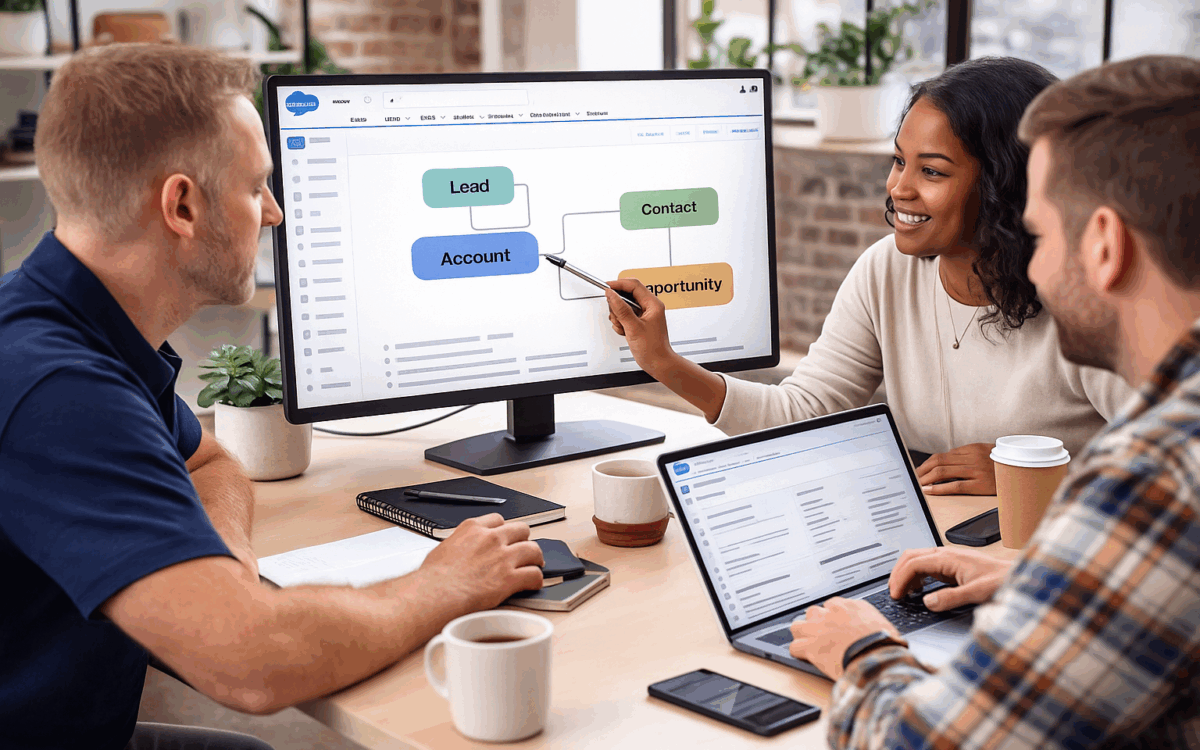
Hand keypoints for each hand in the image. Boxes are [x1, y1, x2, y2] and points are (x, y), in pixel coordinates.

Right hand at [415, 515, 543, 612]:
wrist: (435, 594)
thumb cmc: (433, 578)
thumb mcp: (444, 548)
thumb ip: (460, 545)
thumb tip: (461, 552)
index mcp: (473, 528)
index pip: (498, 520)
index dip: (504, 529)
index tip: (505, 536)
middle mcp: (491, 538)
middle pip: (521, 529)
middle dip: (523, 540)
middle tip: (523, 550)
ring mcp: (503, 557)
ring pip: (533, 550)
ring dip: (535, 558)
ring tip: (535, 564)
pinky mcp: (510, 578)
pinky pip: (534, 575)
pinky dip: (536, 580)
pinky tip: (533, 583)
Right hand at [605, 278, 673, 376]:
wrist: (658, 363)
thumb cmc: (653, 348)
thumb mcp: (634, 327)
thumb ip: (621, 309)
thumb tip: (611, 294)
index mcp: (653, 304)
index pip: (633, 285)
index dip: (618, 284)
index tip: (607, 287)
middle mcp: (649, 307)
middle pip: (626, 295)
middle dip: (617, 305)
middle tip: (617, 316)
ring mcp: (643, 314)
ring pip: (623, 306)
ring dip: (618, 316)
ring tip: (623, 327)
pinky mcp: (638, 322)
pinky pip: (623, 316)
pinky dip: (620, 323)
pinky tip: (624, 331)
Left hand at [788, 598, 899, 679]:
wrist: (877, 656)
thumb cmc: (884, 644)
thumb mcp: (882, 624)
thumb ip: (869, 622)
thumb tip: (871, 628)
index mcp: (849, 606)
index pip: (832, 605)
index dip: (832, 617)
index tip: (835, 624)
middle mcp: (831, 614)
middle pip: (813, 613)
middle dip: (815, 623)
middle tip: (822, 634)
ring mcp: (818, 629)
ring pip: (797, 626)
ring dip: (802, 635)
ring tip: (808, 644)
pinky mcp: (811, 646)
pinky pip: (794, 647)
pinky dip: (799, 653)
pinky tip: (805, 657)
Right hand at [888, 547, 1012, 610]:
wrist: (1018, 576)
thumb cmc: (1002, 580)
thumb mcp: (978, 592)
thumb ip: (951, 598)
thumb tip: (928, 602)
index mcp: (948, 558)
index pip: (914, 563)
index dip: (900, 578)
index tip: (896, 594)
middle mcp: (945, 554)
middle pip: (910, 557)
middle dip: (898, 573)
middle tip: (894, 593)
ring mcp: (947, 559)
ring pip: (917, 560)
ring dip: (906, 574)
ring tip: (903, 592)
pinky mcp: (951, 565)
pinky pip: (926, 566)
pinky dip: (916, 576)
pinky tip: (919, 589)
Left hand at [916, 443, 996, 494]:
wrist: (1025, 472)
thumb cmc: (1003, 465)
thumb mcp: (986, 453)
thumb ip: (966, 456)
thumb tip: (945, 460)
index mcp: (972, 448)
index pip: (942, 455)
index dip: (927, 464)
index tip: (919, 470)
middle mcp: (973, 457)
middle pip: (939, 461)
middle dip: (922, 470)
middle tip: (913, 477)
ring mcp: (976, 470)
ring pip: (943, 472)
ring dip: (926, 478)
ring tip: (918, 484)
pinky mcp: (981, 484)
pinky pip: (955, 485)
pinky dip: (939, 488)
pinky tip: (929, 490)